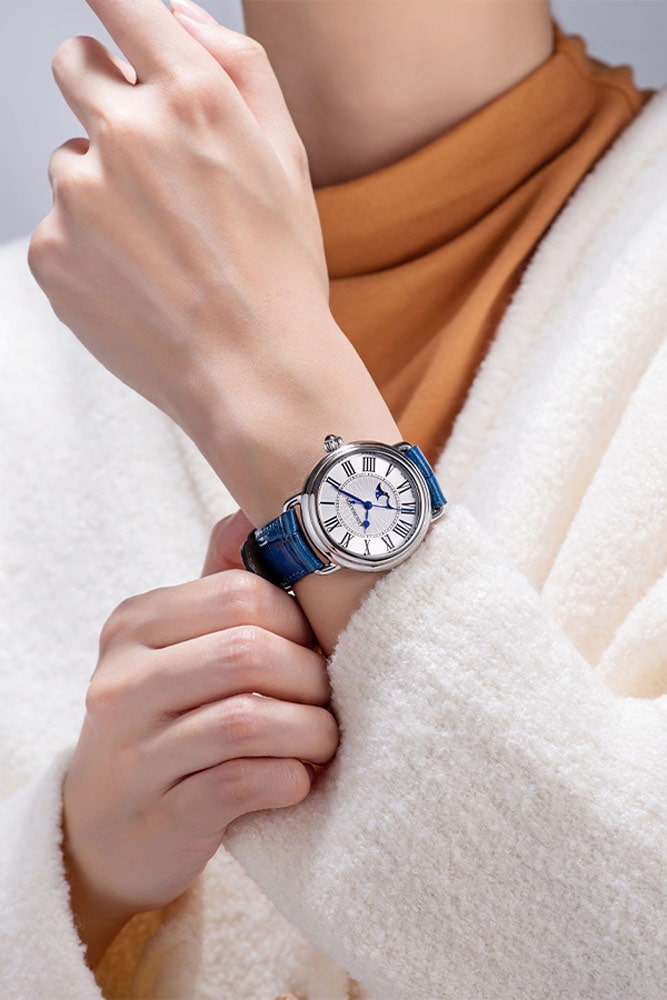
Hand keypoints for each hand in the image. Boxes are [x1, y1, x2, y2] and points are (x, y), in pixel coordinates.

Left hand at [28, 1, 398, 518]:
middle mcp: (125, 134)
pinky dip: (89, 246)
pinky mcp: (51, 253)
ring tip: (158, 246)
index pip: (119, 4)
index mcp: (190, 99)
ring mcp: (78, 196)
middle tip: (145, 153)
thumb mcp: (288, 157)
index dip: (113, 8)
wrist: (254, 373)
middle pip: (72, 63)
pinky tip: (139, 281)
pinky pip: (57, 225)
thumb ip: (238, 67)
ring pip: (68, 159)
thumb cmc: (280, 271)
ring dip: (102, 184)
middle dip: (102, 90)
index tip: (110, 18)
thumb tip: (176, 15)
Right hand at [62, 509, 336, 965]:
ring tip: (323, 740)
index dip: (298, 620)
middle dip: (310, 677)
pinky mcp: (160, 814)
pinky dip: (290, 778)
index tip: (315, 646)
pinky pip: (244, 784)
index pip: (240, 594)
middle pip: (248, 653)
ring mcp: (135, 751)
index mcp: (134, 625)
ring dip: (310, 731)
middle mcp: (123, 682)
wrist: (107, 826)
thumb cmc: (162, 719)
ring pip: (248, 721)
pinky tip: (298, 779)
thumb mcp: (175, 646)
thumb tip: (251, 514)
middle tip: (329, 698)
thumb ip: (217, 587)